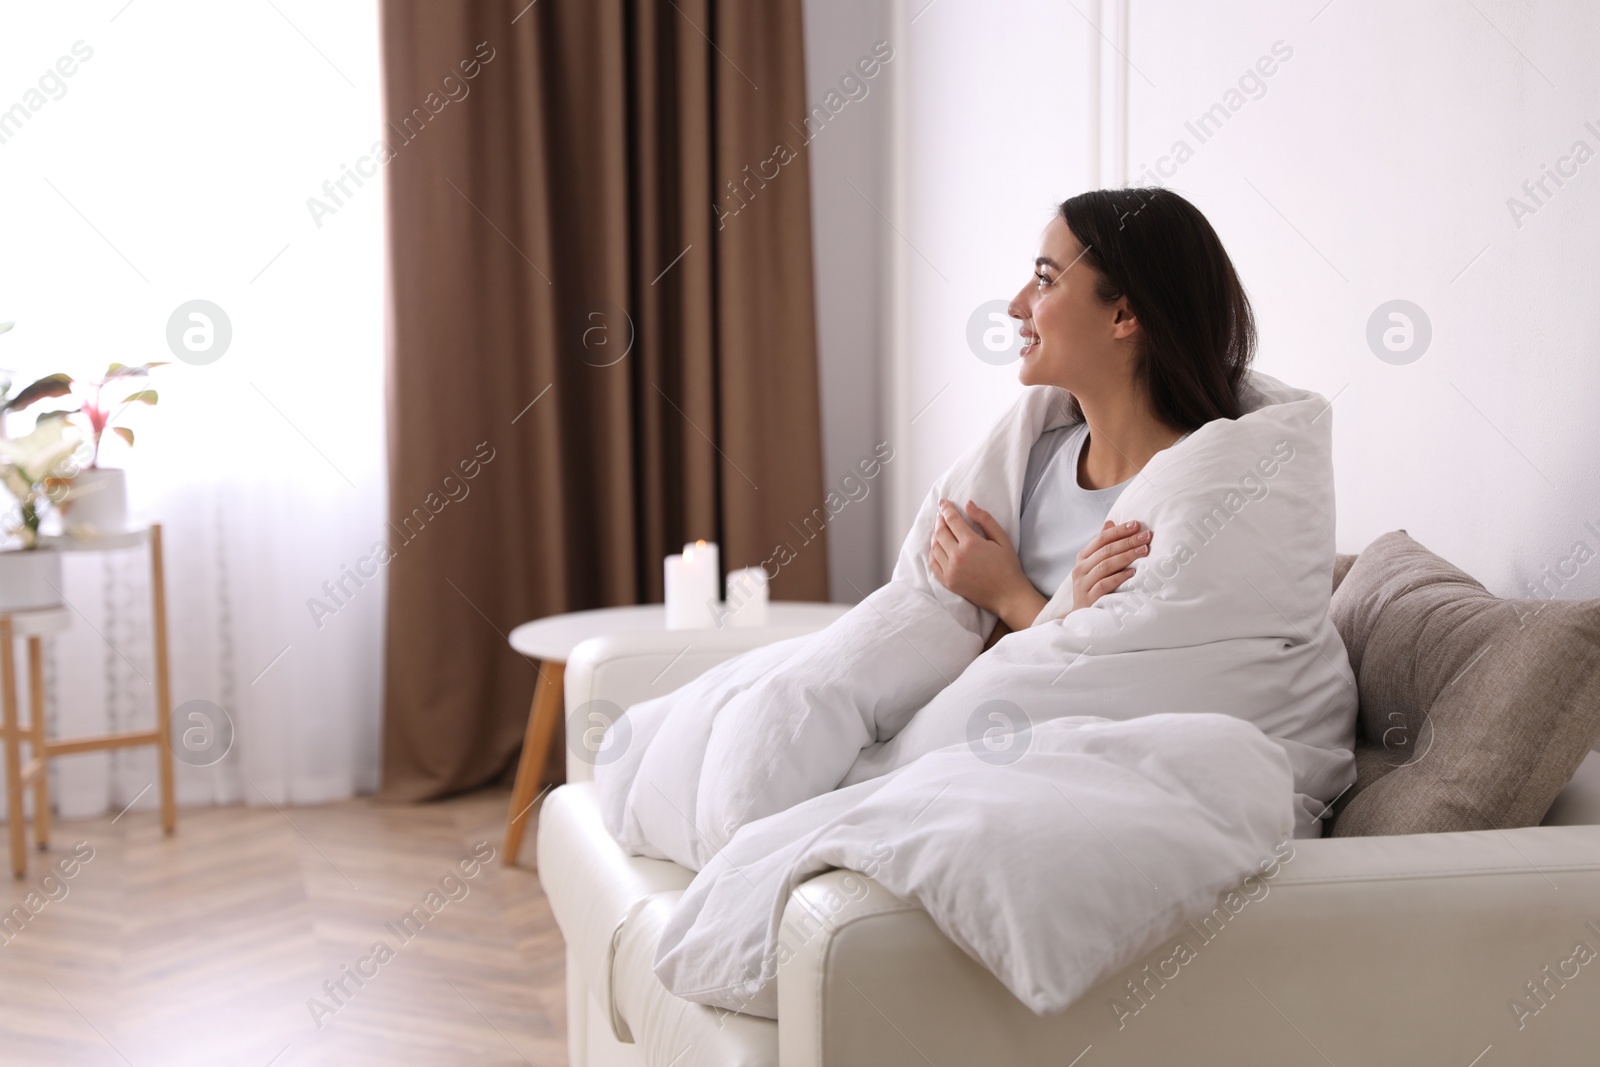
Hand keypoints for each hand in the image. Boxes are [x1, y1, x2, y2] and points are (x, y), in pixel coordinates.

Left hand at [928, 499, 1046, 630]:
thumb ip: (985, 519)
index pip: (952, 520)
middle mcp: (957, 556)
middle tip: (941, 515)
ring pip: (934, 547)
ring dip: (935, 535)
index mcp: (971, 543)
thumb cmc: (1008, 566)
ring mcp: (950, 570)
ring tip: (939, 529)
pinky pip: (933, 563)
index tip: (943, 502)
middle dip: (940, 520)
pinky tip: (937, 547)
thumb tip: (968, 504)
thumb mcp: (1002, 538)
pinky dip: (933, 552)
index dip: (946, 508)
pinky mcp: (948, 582)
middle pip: (940, 532)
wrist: (1007, 595)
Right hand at [1071, 519, 1150, 611]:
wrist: (1080, 615)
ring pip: (1105, 565)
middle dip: (1128, 541)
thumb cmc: (1092, 587)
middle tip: (1146, 536)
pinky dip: (1119, 577)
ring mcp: (1083, 584)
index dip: (1119, 530)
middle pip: (1106, 550)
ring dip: (1126, 556)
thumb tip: (1111, 522)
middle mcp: (1080, 569)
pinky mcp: (1089, 598)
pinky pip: (1104, 584)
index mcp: (1082, 558)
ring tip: (1144, 551)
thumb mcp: (1094, 565)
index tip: (1136, 524)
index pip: (1101, 539)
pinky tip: (1133, 573)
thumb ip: (1102, 546)